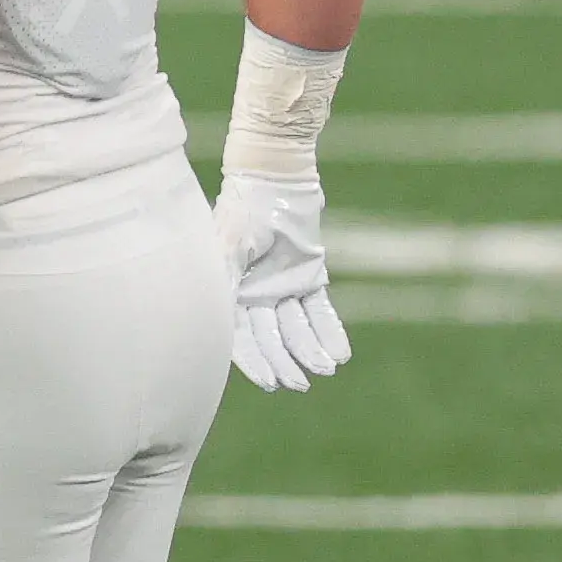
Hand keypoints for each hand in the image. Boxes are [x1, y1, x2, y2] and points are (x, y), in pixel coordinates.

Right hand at [216, 168, 350, 391]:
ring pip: (296, 327)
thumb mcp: (228, 248)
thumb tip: (220, 326)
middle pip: (269, 337)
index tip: (270, 383)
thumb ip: (224, 284)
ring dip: (310, 349)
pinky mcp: (308, 275)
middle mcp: (252, 293)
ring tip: (327, 369)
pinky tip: (340, 354)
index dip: (254, 361)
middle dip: (284, 361)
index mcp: (226, 290)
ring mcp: (280, 285)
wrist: (275, 177)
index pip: (239, 335)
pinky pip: (319, 310)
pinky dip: (329, 331)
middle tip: (300, 385)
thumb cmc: (244, 210)